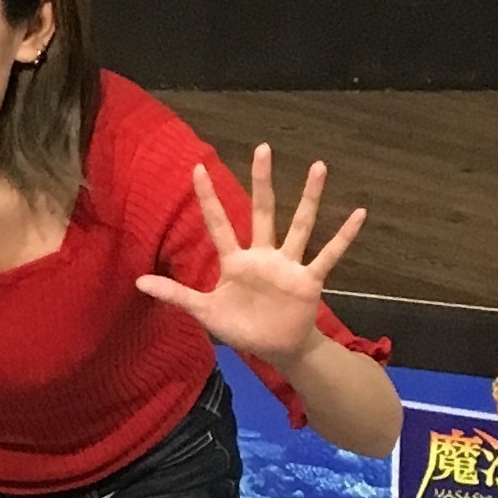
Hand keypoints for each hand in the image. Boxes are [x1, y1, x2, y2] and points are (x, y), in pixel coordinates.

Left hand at [135, 146, 367, 372]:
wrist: (276, 349)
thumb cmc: (242, 327)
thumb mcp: (206, 312)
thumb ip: (176, 295)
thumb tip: (139, 282)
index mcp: (236, 262)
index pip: (218, 223)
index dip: (208, 198)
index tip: (197, 168)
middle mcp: (263, 255)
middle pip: (262, 211)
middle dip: (262, 181)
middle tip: (263, 147)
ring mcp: (288, 265)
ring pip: (299, 225)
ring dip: (309, 198)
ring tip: (318, 167)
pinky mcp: (308, 280)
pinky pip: (328, 255)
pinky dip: (343, 236)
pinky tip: (358, 214)